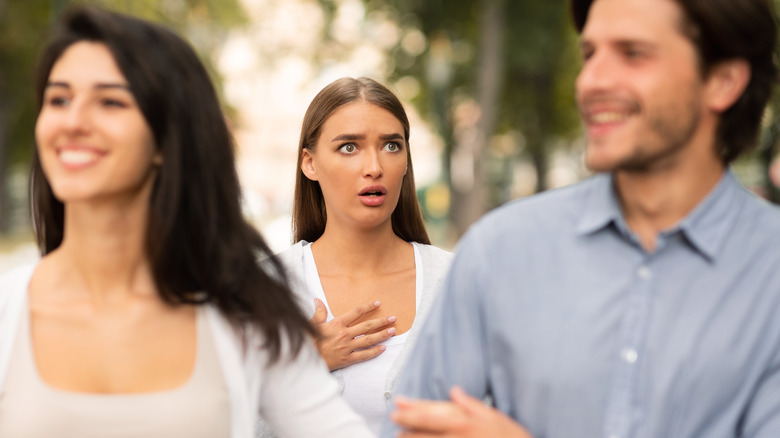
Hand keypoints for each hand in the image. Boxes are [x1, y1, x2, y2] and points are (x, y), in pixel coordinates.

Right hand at [311, 298, 396, 370]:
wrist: (306, 359)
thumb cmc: (309, 341)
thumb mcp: (312, 324)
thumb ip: (319, 312)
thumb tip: (317, 300)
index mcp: (337, 324)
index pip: (357, 312)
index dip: (368, 307)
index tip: (378, 303)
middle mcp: (345, 334)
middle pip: (367, 326)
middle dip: (382, 321)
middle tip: (393, 318)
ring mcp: (347, 347)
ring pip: (369, 340)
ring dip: (382, 335)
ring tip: (392, 331)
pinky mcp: (348, 359)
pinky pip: (364, 355)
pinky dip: (374, 352)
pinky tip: (383, 348)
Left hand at [392, 386, 532, 437]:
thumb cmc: (510, 437)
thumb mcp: (494, 416)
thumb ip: (471, 404)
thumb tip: (455, 391)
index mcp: (465, 420)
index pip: (433, 411)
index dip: (413, 407)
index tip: (399, 403)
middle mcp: (458, 434)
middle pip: (426, 428)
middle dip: (407, 423)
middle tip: (393, 418)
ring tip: (398, 436)